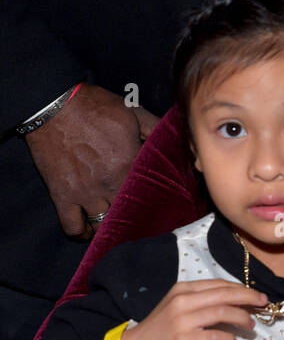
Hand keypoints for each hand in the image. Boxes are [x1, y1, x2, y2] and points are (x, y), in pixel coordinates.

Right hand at [25, 84, 155, 237]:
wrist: (54, 107)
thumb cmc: (95, 107)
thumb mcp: (133, 112)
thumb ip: (156, 129)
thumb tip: (173, 142)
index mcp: (129, 163)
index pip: (150, 193)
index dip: (156, 198)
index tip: (159, 201)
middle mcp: (108, 183)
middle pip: (128, 213)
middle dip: (135, 216)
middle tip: (139, 216)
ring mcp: (84, 193)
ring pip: (102, 225)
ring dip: (111, 226)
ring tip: (116, 223)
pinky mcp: (62, 196)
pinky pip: (73, 227)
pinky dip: (82, 232)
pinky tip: (89, 229)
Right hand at [121, 280, 269, 339]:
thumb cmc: (159, 329)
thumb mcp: (176, 306)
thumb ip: (200, 300)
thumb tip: (231, 300)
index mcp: (183, 289)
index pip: (219, 284)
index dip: (241, 289)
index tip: (256, 295)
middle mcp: (184, 301)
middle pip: (225, 294)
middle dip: (249, 298)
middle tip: (263, 304)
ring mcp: (183, 320)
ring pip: (223, 313)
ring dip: (242, 318)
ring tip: (251, 325)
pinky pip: (215, 336)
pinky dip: (229, 339)